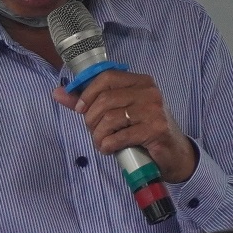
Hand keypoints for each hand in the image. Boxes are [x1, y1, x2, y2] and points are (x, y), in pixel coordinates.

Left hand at [53, 70, 196, 182]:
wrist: (175, 155)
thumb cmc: (144, 130)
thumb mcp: (119, 112)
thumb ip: (89, 102)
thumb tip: (58, 93)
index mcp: (141, 82)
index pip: (107, 77)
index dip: (87, 93)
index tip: (80, 110)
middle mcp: (149, 92)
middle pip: (106, 99)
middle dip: (91, 119)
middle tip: (93, 131)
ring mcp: (154, 110)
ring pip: (110, 118)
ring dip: (98, 135)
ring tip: (101, 143)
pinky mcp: (155, 130)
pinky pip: (120, 136)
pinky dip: (108, 145)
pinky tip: (109, 149)